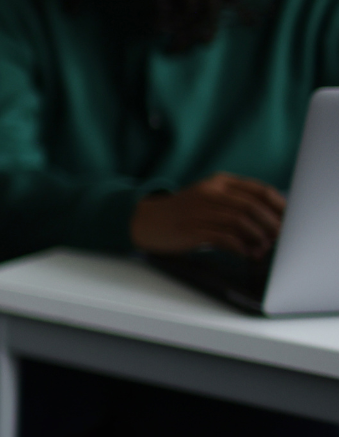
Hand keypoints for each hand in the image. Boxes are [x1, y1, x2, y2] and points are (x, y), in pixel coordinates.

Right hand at [131, 173, 285, 257]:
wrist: (146, 221)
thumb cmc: (185, 213)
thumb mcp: (209, 198)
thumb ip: (235, 203)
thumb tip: (271, 220)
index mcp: (218, 183)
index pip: (259, 190)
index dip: (279, 206)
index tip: (289, 220)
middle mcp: (209, 193)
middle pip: (252, 207)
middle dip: (271, 225)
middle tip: (279, 238)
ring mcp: (199, 211)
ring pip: (240, 222)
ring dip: (257, 238)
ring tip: (262, 249)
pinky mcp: (191, 230)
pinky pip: (224, 237)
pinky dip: (240, 247)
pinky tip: (245, 254)